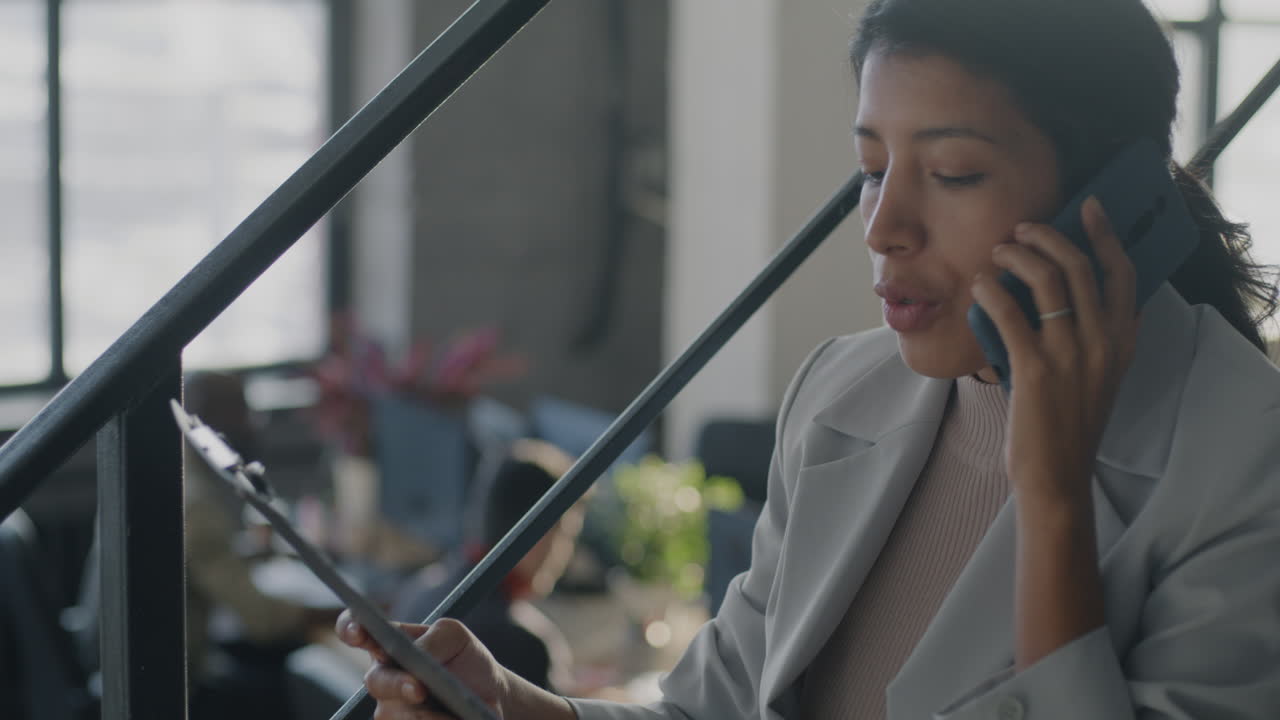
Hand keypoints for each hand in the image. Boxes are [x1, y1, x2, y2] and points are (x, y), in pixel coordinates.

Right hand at [336, 610, 508, 718]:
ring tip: (446, 713)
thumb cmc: (466, 661)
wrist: (491, 697)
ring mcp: (390, 708)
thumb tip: (414, 652)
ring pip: (390, 713)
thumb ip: (432, 638)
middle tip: (419, 689)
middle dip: (396, 684)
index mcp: (389, 643)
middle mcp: (384, 675)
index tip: (358, 633)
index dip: (350, 629)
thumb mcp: (455, 636)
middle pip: (374, 680)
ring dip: (420, 713)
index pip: (355, 630)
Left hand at [971, 195, 1137, 504]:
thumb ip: (1099, 340)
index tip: (1087, 207)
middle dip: (1049, 237)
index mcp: (1122, 342)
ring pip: (1048, 281)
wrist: (1058, 476)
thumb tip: (1080, 302)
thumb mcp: (1101, 377)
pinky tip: (979, 285)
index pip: (1123, 275)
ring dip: (1018, 256)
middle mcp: (1103, 342)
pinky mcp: (1035, 368)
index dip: (1105, 235)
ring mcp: (1071, 354)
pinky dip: (991, 291)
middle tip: (1023, 227)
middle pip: (1081, 267)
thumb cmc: (1070, 425)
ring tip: (998, 250)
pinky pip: (1010, 313)